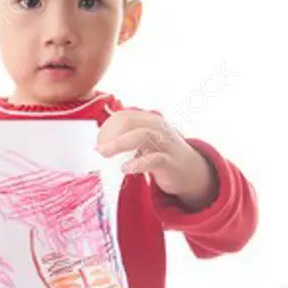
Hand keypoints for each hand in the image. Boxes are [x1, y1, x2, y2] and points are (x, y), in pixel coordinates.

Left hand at [96, 109, 217, 207]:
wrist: (191, 171)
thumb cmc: (162, 155)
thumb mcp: (145, 142)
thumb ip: (126, 138)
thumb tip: (100, 143)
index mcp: (149, 120)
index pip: (124, 116)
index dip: (107, 127)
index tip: (96, 142)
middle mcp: (158, 127)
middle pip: (130, 121)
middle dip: (110, 133)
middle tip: (98, 148)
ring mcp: (165, 143)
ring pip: (142, 135)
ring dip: (120, 143)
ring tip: (105, 153)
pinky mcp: (170, 161)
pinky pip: (154, 159)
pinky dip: (138, 163)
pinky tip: (125, 168)